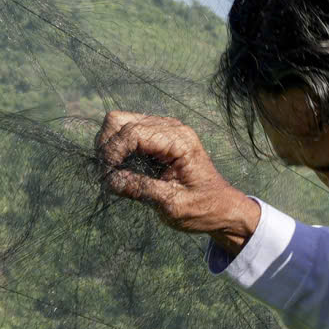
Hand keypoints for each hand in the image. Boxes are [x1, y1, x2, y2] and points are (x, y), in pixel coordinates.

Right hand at [97, 112, 260, 252]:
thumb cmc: (203, 209)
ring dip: (110, 148)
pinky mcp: (157, 138)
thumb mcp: (172, 204)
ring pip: (119, 123)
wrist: (222, 209)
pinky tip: (122, 170)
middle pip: (119, 120)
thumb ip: (141, 189)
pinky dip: (118, 150)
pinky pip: (127, 133)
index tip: (107, 178)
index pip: (131, 132)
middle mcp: (170, 128)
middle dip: (106, 147)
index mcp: (178, 141)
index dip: (112, 153)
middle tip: (107, 176)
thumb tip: (109, 179)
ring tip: (113, 174)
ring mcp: (163, 130)